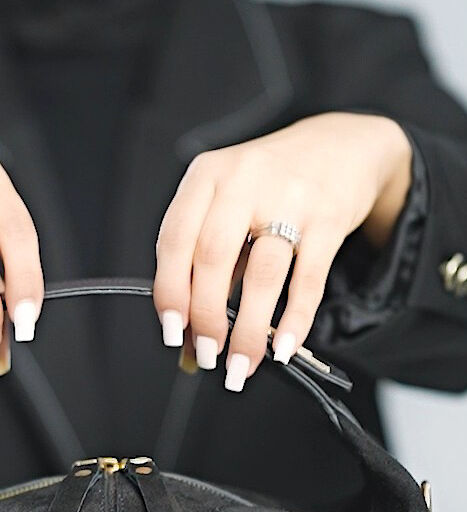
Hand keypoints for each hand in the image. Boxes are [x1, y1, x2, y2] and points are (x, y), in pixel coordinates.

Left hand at [153, 112, 411, 388]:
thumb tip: (186, 341)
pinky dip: (294, 320)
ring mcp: (289, 198)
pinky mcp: (329, 218)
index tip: (172, 332)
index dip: (169, 292)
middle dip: (206, 317)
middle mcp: (244, 181)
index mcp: (207, 176)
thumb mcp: (229, 205)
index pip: (175, 240)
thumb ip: (205, 266)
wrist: (342, 146)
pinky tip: (282, 347)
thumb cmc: (271, 184)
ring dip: (248, 330)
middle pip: (212, 259)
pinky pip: (308, 279)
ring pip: (262, 275)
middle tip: (206, 354)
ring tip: (241, 364)